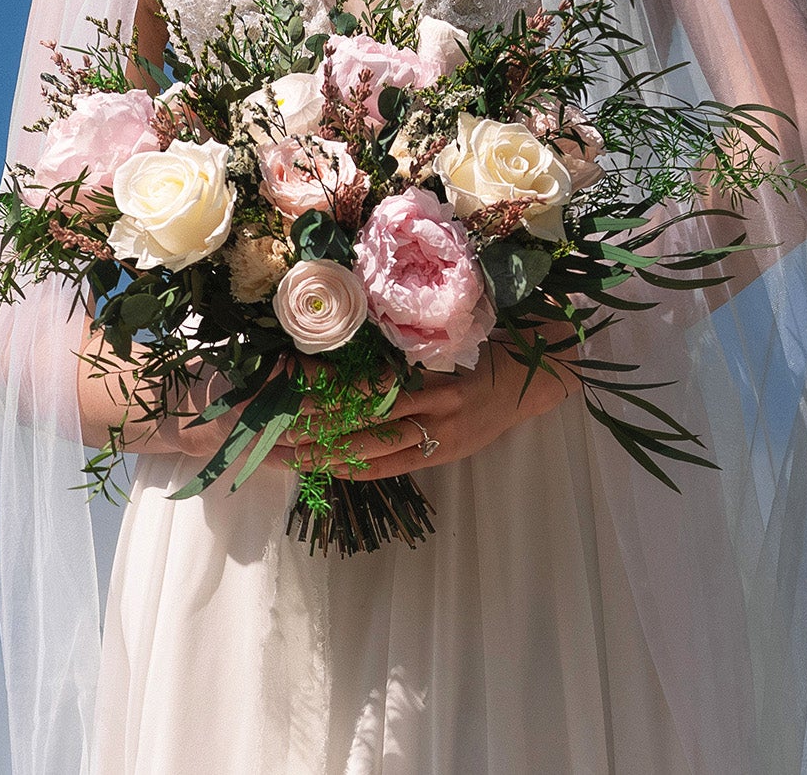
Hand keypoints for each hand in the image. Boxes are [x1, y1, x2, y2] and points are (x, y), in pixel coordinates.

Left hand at [265, 340, 578, 479]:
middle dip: (313, 426)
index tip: (288, 379)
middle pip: (363, 422)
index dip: (327, 387)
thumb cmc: (488, 346)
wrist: (537, 380)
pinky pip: (394, 467)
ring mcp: (441, 436)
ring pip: (372, 449)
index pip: (371, 385)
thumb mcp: (451, 336)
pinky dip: (359, 469)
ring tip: (285, 453)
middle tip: (269, 426)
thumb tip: (348, 338)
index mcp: (436, 372)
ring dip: (325, 453)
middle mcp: (436, 408)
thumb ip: (408, 345)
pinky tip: (327, 468)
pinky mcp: (445, 455)